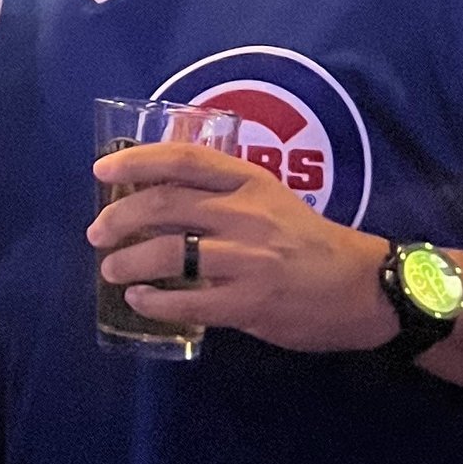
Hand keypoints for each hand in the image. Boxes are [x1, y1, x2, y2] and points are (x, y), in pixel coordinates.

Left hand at [89, 144, 398, 353]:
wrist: (365, 288)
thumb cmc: (310, 242)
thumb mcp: (271, 199)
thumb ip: (224, 193)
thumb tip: (157, 196)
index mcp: (250, 182)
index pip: (184, 159)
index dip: (136, 161)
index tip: (102, 171)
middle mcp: (245, 214)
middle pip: (164, 205)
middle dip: (120, 218)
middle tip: (97, 233)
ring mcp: (247, 259)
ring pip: (169, 253)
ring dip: (128, 261)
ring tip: (111, 269)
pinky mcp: (250, 303)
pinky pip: (187, 302)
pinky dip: (153, 301)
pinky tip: (139, 300)